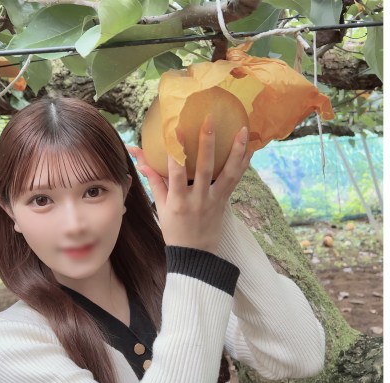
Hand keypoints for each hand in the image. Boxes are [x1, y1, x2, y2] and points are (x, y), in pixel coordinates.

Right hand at [127, 115, 253, 253]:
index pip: (175, 172)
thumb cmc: (174, 230)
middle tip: (210, 120)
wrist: (195, 255)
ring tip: (241, 129)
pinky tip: (250, 146)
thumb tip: (139, 156)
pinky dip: (243, 163)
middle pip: (204, 168)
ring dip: (235, 150)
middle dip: (207, 143)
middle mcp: (198, 199)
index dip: (176, 151)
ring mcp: (214, 200)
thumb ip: (153, 180)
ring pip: (227, 173)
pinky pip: (236, 179)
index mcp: (177, 201)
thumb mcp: (160, 207)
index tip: (176, 129)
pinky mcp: (225, 201)